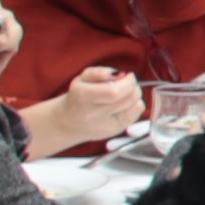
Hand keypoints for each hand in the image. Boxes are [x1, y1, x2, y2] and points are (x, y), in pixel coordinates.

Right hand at [21, 68, 140, 155]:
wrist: (69, 122)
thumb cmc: (79, 96)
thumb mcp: (82, 79)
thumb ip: (99, 73)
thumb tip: (121, 74)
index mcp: (83, 96)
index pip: (114, 92)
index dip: (127, 81)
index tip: (127, 75)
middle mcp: (93, 114)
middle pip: (128, 98)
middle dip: (133, 86)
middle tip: (128, 83)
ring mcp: (105, 125)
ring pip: (134, 105)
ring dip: (134, 95)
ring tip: (124, 93)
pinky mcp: (114, 131)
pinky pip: (135, 116)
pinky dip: (134, 106)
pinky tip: (123, 104)